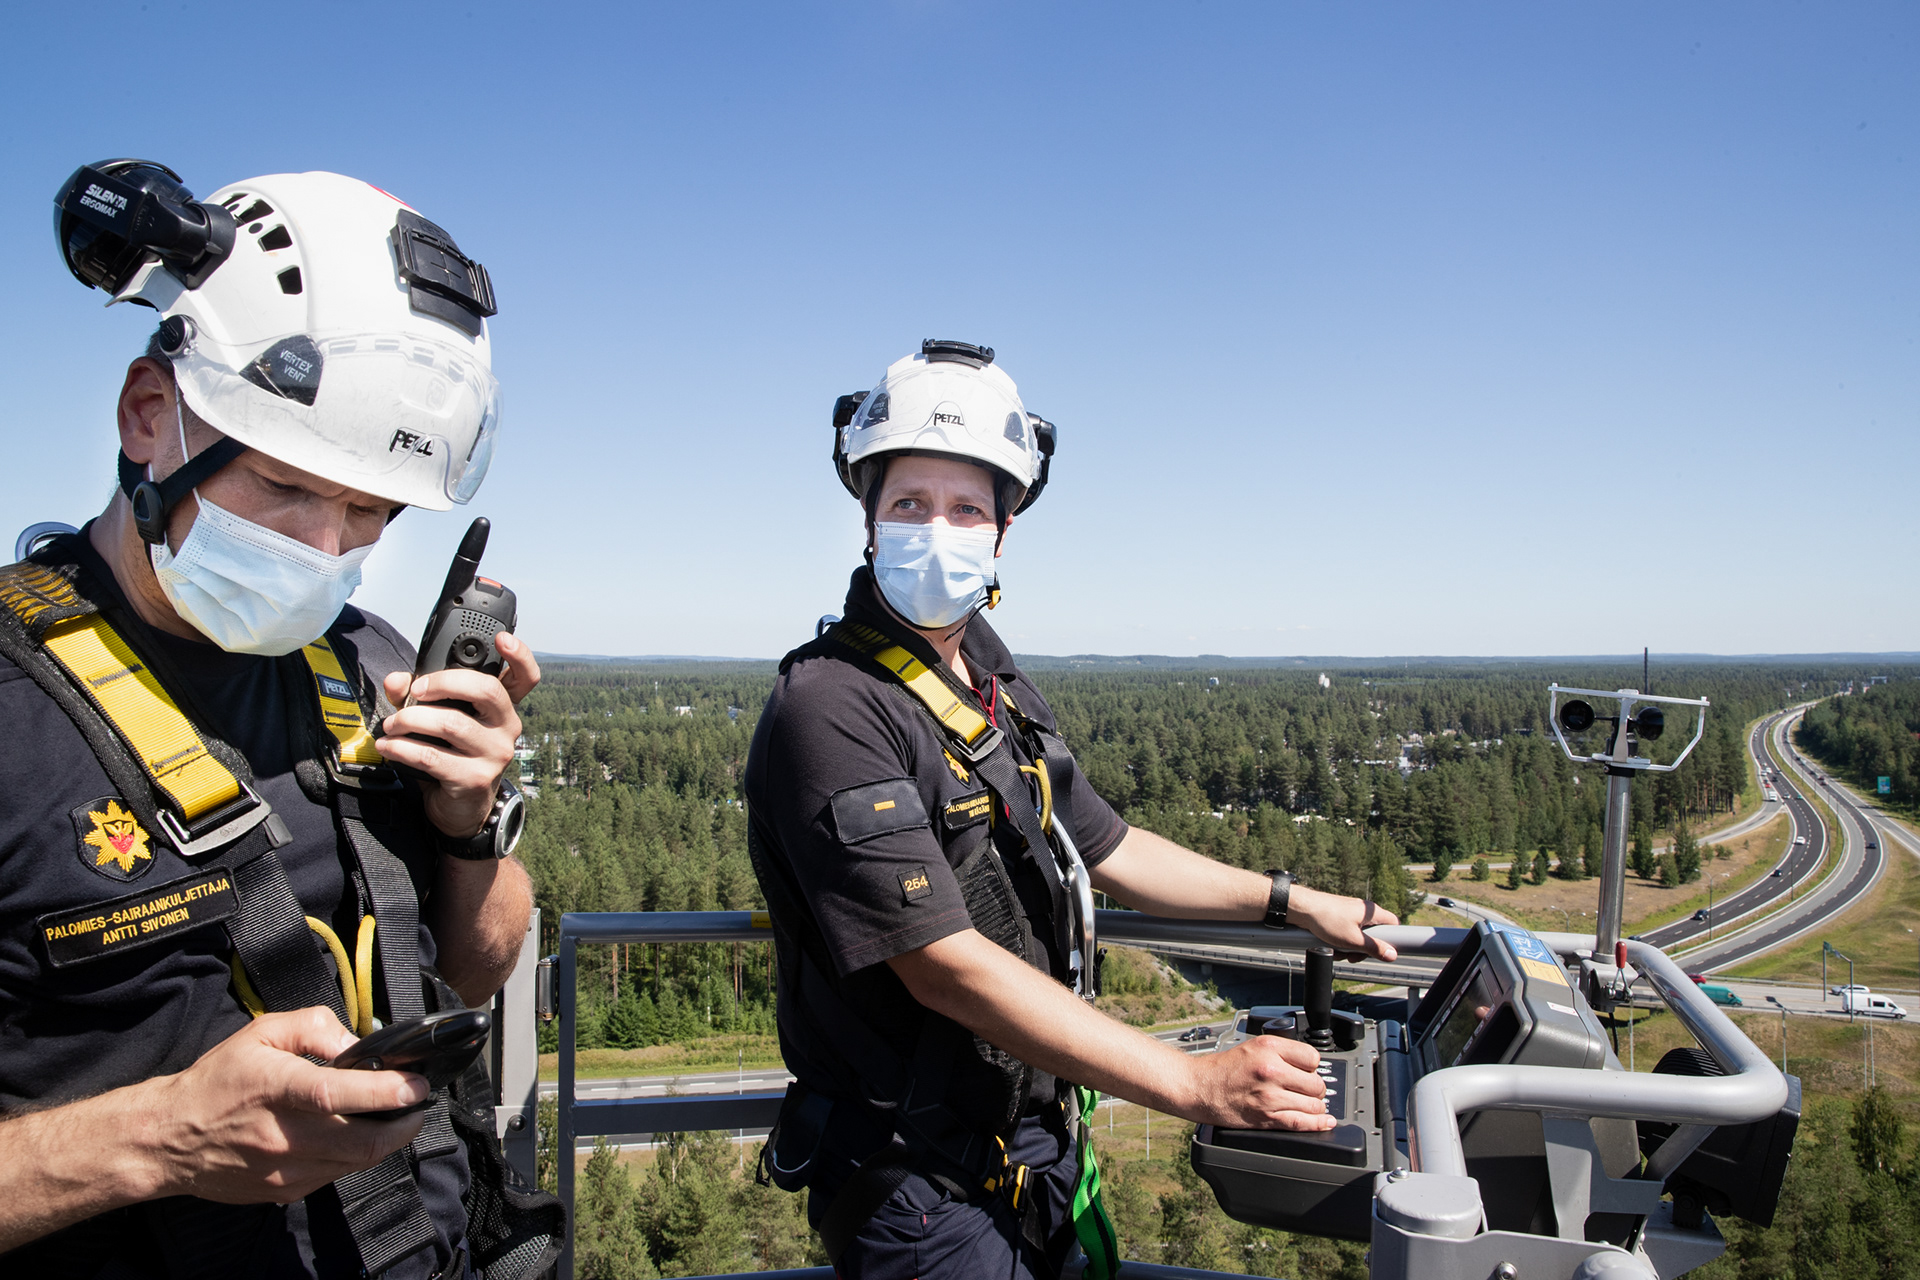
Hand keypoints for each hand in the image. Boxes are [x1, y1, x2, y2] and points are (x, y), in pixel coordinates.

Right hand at [143, 1008, 428, 1203]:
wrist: (168, 1139)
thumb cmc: (216, 1082)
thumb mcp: (260, 1033)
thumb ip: (314, 1026)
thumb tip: (355, 1043)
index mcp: (276, 1089)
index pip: (337, 1094)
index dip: (385, 1092)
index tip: (416, 1085)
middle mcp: (283, 1135)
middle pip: (362, 1141)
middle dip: (405, 1125)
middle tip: (417, 1105)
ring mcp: (284, 1170)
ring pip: (356, 1163)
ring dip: (386, 1141)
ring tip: (394, 1118)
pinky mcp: (284, 1191)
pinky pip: (336, 1175)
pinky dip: (355, 1156)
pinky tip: (354, 1135)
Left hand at [378, 633, 540, 837]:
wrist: (459, 808)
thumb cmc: (450, 755)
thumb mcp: (435, 719)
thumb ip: (416, 694)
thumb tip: (396, 681)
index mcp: (501, 708)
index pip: (525, 678)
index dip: (520, 656)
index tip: (502, 639)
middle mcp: (506, 728)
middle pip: (486, 690)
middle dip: (443, 683)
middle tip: (416, 691)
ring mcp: (494, 754)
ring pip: (452, 723)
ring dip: (410, 720)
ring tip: (391, 725)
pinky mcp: (475, 779)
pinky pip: (433, 756)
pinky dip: (403, 748)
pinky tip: (388, 746)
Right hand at [1185, 1033, 1333, 1130]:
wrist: (1200, 1087)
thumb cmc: (1224, 1068)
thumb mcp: (1253, 1047)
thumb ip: (1281, 1052)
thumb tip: (1308, 1066)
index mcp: (1269, 1048)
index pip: (1312, 1058)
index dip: (1311, 1066)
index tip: (1306, 1072)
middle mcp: (1271, 1070)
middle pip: (1316, 1083)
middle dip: (1314, 1088)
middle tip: (1304, 1089)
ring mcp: (1270, 1095)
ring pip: (1313, 1104)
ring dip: (1315, 1106)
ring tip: (1307, 1104)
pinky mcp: (1267, 1117)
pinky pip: (1301, 1122)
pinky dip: (1317, 1124)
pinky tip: (1325, 1121)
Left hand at [1290, 886, 1398, 961]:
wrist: (1301, 909)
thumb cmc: (1327, 920)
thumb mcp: (1354, 940)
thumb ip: (1374, 948)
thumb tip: (1392, 955)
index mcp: (1371, 912)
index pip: (1393, 923)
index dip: (1391, 939)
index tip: (1382, 951)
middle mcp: (1362, 910)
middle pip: (1373, 934)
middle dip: (1363, 949)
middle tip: (1352, 956)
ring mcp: (1350, 913)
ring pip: (1358, 936)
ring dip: (1349, 947)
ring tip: (1337, 951)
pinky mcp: (1339, 917)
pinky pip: (1346, 933)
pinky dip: (1340, 941)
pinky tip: (1330, 946)